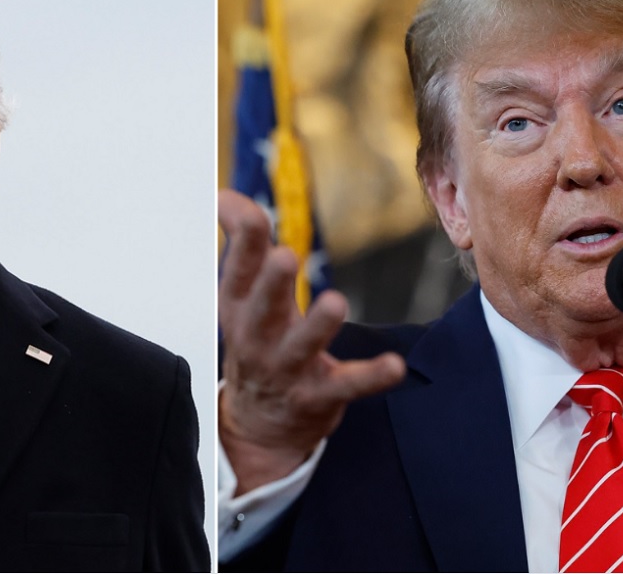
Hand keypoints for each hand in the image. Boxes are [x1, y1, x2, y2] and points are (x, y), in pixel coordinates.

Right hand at [217, 189, 405, 494]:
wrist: (258, 424)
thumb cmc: (257, 342)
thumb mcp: (243, 296)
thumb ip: (243, 245)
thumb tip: (228, 197)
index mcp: (239, 310)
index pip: (238, 272)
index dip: (244, 242)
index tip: (249, 213)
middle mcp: (259, 339)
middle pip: (262, 310)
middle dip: (271, 284)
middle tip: (284, 256)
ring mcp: (289, 370)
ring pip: (302, 347)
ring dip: (317, 326)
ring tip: (336, 303)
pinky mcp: (320, 395)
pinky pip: (348, 385)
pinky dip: (372, 376)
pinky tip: (395, 365)